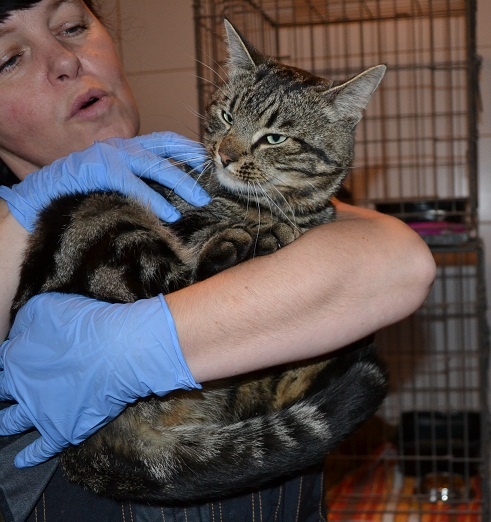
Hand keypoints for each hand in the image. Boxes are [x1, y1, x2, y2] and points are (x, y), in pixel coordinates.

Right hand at [0, 132, 210, 230]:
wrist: (47, 193)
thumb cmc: (85, 189)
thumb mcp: (116, 179)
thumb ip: (140, 179)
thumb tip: (171, 193)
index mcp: (128, 146)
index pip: (165, 141)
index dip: (188, 149)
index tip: (208, 162)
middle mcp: (123, 146)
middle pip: (166, 152)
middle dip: (192, 169)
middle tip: (211, 187)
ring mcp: (112, 155)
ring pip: (156, 166)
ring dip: (181, 184)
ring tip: (200, 201)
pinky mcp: (102, 170)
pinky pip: (135, 184)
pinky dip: (155, 199)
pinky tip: (170, 214)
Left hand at [0, 292, 198, 466]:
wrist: (120, 352)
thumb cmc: (88, 325)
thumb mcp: (48, 307)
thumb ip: (25, 319)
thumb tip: (16, 332)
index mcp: (15, 356)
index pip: (0, 361)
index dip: (4, 361)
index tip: (8, 363)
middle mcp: (21, 386)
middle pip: (1, 392)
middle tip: (1, 394)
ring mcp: (39, 411)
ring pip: (12, 422)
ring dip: (4, 424)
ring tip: (0, 427)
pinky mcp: (61, 430)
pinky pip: (40, 449)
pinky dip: (30, 457)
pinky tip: (21, 462)